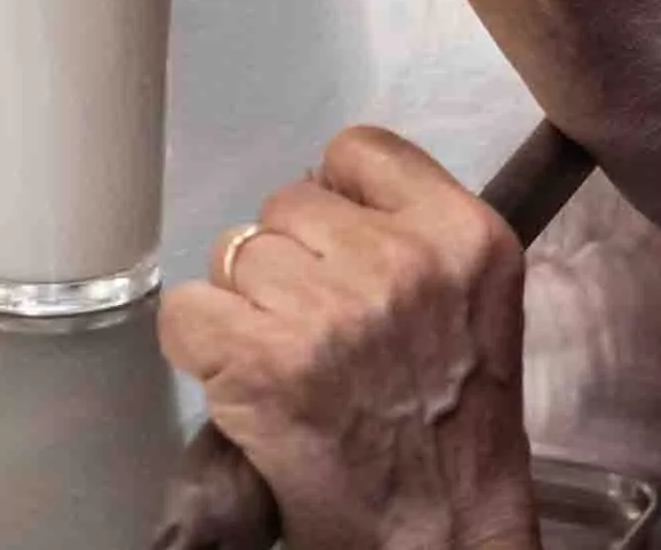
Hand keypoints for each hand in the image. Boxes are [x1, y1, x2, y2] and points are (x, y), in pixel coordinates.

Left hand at [160, 127, 538, 549]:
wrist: (442, 537)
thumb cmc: (457, 431)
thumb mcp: (475, 303)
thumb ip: (414, 234)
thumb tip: (320, 196)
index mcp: (464, 236)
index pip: (359, 149)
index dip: (338, 200)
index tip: (345, 252)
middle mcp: (398, 261)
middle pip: (287, 203)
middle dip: (292, 261)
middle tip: (325, 335)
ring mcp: (325, 309)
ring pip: (235, 253)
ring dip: (249, 306)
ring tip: (296, 367)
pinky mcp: (259, 360)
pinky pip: (186, 309)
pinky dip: (198, 346)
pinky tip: (245, 385)